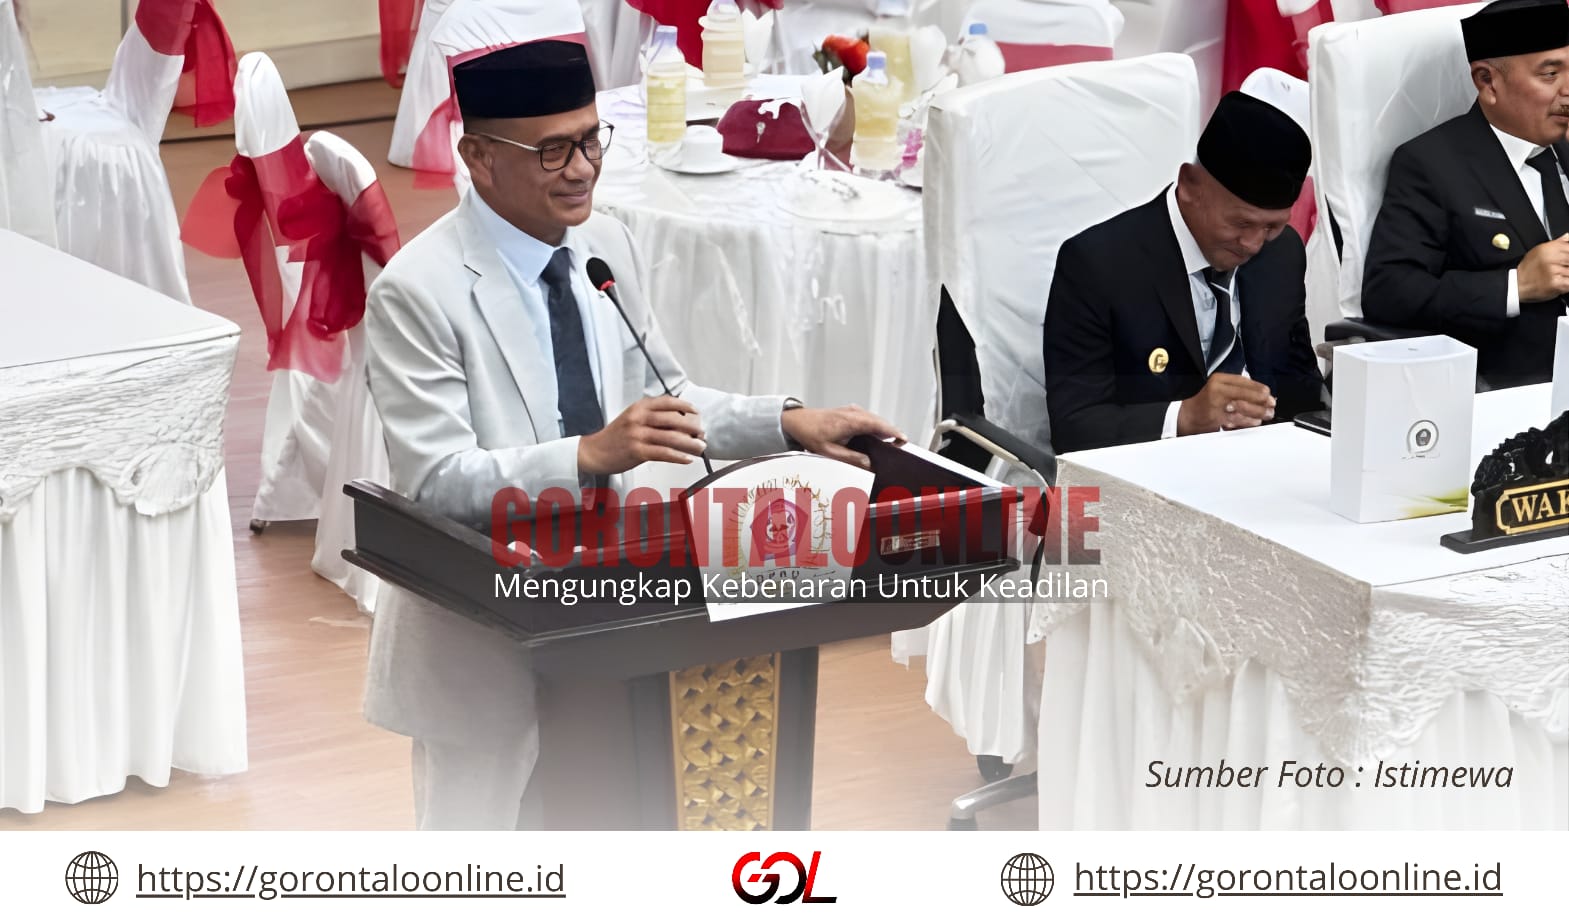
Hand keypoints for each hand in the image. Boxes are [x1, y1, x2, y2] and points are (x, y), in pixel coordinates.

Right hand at [577, 395, 705, 475]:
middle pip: (673, 420)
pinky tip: (687, 459)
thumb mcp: (632, 418)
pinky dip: (678, 456)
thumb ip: (652, 417)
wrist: (594, 451)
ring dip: (690, 444)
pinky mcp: (637, 452)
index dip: (685, 406)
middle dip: (692, 427)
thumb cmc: (615, 436)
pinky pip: (663, 453)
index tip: (696, 412)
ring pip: (671, 438)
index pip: (667, 402)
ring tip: (700, 447)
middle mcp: (639, 418)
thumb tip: (679, 422)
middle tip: (702, 433)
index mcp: (639, 407)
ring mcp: (638, 435)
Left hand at [781, 403, 905, 468]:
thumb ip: (851, 458)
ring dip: (883, 429)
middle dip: (891, 432)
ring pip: (874, 419)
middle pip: (879, 422)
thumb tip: (869, 464)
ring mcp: (852, 410)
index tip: (903, 440)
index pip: (878, 425)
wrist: (797, 421)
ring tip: (891, 443)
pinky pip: (867, 418)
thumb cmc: (810, 433)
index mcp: (851, 421)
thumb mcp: (829, 452)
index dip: (893, 432)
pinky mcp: (849, 412)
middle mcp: (854, 413)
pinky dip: (874, 426)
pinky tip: (874, 436)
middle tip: (899, 446)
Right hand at [1176, 374, 1275, 434]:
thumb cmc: (1202, 403)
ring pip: (1244, 407)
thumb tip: (1260, 393)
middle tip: (1271, 406)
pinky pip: (1237, 420)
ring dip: (1258, 413)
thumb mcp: (1216, 388)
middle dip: (1262, 401)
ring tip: (1265, 415)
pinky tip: (1254, 422)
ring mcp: (1215, 404)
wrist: (1184, 417)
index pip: (1243, 381)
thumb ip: (1235, 388)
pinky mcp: (1215, 418)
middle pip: (1246, 394)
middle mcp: (1217, 390)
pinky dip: (1247, 421)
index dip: (1258, 388)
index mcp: (1218, 379)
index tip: (1268, 394)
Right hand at [1515, 235, 1568, 301]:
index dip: (1568, 253)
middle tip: (1563, 266)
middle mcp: (1550, 258)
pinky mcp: (1555, 284)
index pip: (1568, 247)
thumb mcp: (1538, 250)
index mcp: (1548, 249)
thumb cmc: (1527, 269)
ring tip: (1561, 274)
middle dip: (1567, 264)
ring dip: (1567, 273)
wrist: (1516, 285)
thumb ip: (1556, 243)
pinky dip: (1567, 283)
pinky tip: (1563, 282)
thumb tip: (1567, 237)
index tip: (1565, 259)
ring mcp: (1553, 271)